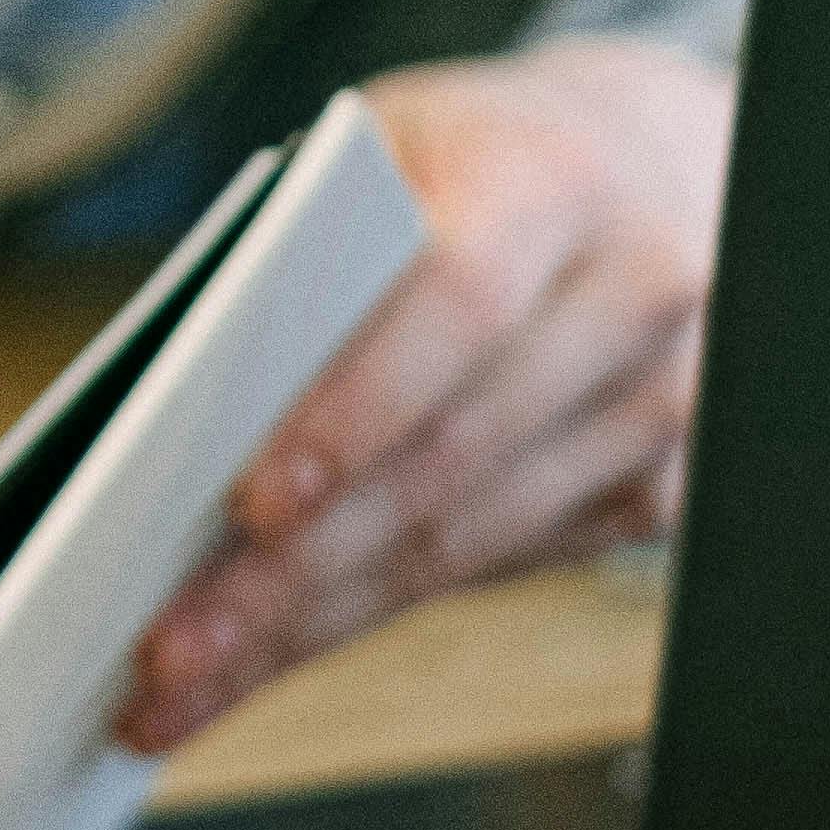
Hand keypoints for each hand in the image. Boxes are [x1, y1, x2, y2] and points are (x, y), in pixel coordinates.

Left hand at [119, 34, 729, 750]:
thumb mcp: (391, 148)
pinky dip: (367, 614)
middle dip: (297, 569)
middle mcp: (633, 298)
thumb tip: (182, 416)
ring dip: (313, 623)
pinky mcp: (659, 493)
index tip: (249, 506)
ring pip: (466, 543)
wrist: (657, 170)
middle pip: (451, 459)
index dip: (355, 410)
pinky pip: (491, 571)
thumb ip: (311, 248)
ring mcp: (662, 407)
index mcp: (554, 183)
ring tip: (185, 680)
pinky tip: (268, 654)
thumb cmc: (472, 164)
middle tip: (168, 646)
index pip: (458, 305)